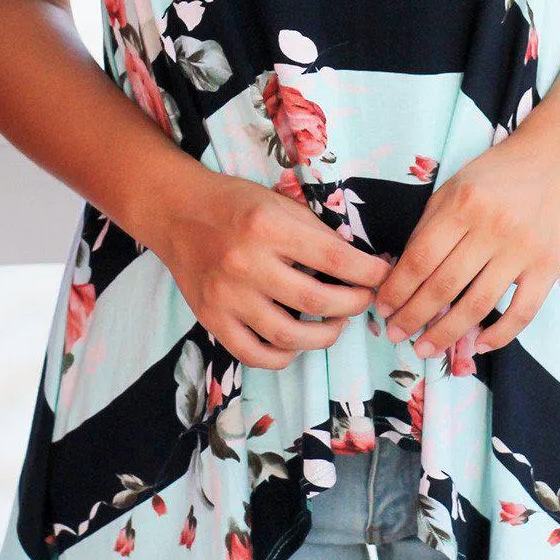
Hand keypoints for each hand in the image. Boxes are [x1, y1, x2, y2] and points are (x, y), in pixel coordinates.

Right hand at [159, 172, 392, 371]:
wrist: (176, 211)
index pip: (334, 257)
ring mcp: (227, 296)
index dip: (367, 272)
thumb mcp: (279, 203)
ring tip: (336, 324)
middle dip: (353, 304)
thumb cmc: (234, 203)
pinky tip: (296, 343)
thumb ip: (315, 233)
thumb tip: (359, 263)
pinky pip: (253, 354)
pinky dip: (282, 356)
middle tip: (364, 301)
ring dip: (325, 336)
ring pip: (288, 336)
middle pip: (317, 299)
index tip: (383, 276)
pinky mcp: (211, 319)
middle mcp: (246, 263)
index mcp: (268, 227)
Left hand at [373, 133, 559, 358]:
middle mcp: (492, 228)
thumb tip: (402, 274)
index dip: (397, 289)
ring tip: (426, 348)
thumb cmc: (496, 175)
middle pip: (444, 286)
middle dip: (414, 316)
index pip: (420, 258)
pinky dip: (500, 334)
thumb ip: (430, 226)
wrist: (556, 160)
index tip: (382, 308)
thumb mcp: (454, 187)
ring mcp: (523, 250)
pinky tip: (479, 346)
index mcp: (462, 204)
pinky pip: (523, 311)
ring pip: (478, 304)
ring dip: (448, 333)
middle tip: (395, 335)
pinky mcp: (549, 266)